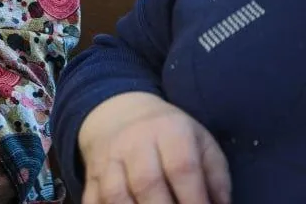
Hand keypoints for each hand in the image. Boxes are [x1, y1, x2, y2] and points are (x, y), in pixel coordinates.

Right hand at [78, 92, 230, 203]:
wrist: (119, 111)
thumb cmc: (170, 135)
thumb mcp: (201, 144)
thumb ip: (215, 180)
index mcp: (169, 130)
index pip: (182, 168)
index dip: (194, 200)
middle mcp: (134, 141)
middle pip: (146, 182)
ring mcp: (107, 158)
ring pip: (115, 193)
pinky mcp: (90, 174)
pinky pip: (92, 198)